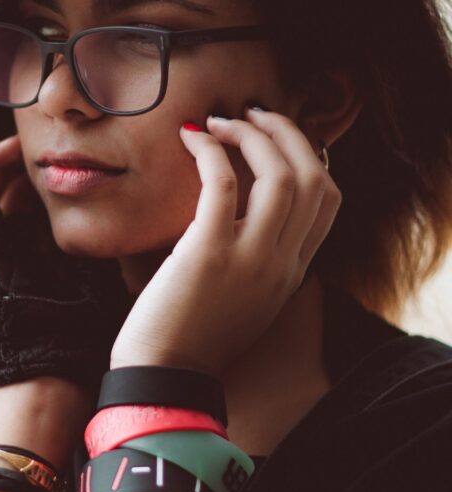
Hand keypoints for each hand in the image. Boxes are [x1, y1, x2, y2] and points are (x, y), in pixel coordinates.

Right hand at [0, 135, 130, 391]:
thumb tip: (127, 217)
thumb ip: (94, 244)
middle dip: (8, 162)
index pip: (15, 202)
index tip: (54, 158)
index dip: (29, 175)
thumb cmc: (79, 321)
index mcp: (17, 257)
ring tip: (7, 143)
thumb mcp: (91, 269)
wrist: (48, 352)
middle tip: (27, 144)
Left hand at [110, 108, 340, 377]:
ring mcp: (251, 259)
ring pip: (280, 175)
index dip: (306, 155)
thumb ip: (249, 257)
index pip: (328, 200)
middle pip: (312, 178)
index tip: (272, 136)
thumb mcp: (240, 297)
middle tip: (249, 114)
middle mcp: (282, 263)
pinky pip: (223, 184)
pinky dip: (208, 151)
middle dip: (286, 133)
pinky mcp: (209, 254)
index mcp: (292, 272)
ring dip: (250, 136)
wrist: (164, 377)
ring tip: (218, 122)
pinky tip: (189, 139)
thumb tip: (228, 209)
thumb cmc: (188, 334)